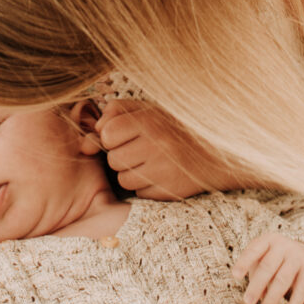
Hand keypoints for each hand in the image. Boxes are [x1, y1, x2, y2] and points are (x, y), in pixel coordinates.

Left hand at [100, 101, 219, 199]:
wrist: (215, 152)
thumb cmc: (172, 128)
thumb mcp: (147, 110)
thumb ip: (114, 114)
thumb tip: (87, 140)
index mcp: (150, 120)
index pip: (108, 133)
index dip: (112, 136)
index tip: (126, 135)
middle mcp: (157, 144)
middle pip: (113, 159)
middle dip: (122, 156)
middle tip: (142, 150)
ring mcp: (164, 170)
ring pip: (124, 179)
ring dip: (133, 173)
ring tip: (152, 163)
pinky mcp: (169, 191)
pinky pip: (140, 193)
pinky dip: (146, 187)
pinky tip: (161, 176)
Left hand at [232, 232, 303, 303]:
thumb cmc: (274, 260)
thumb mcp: (263, 259)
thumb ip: (256, 274)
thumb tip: (255, 296)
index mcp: (268, 240)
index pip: (254, 250)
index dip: (244, 262)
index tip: (235, 276)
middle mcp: (283, 246)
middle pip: (268, 266)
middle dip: (257, 285)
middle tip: (248, 302)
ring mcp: (298, 257)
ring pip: (283, 279)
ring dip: (272, 298)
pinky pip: (302, 288)